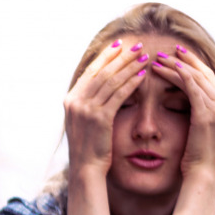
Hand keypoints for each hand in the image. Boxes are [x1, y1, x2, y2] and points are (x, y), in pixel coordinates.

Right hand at [64, 40, 149, 179]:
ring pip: (111, 80)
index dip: (106, 57)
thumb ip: (88, 102)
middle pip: (102, 72)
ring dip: (129, 66)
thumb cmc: (89, 147)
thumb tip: (100, 86)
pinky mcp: (99, 118)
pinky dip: (131, 83)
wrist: (86, 169)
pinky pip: (118, 95)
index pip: (90, 71)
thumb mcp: (82, 121)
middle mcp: (75, 101)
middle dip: (121, 57)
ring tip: (144, 57)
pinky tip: (143, 76)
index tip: (120, 46)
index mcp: (70, 100)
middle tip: (137, 46)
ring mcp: (86, 109)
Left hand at [150, 44, 214, 186]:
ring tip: (157, 60)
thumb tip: (186, 104)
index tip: (177, 55)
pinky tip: (164, 70)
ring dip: (176, 66)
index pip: (208, 77)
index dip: (192, 64)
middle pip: (203, 72)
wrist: (202, 174)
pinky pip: (191, 86)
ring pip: (194, 77)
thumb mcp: (199, 130)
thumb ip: (199, 114)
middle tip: (165, 51)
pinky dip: (178, 75)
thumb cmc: (196, 157)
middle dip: (184, 60)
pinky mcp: (207, 112)